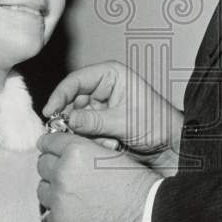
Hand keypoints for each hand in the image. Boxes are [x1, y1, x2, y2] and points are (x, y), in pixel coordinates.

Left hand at [36, 132, 155, 221]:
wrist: (148, 216)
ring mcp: (59, 200)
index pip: (48, 142)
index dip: (51, 145)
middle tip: (65, 174)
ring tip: (72, 195)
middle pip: (42, 164)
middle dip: (52, 167)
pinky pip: (48, 214)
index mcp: (76, 151)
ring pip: (43, 190)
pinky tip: (75, 213)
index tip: (50, 149)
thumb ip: (85, 151)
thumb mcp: (111, 155)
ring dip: (53, 190)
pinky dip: (58, 213)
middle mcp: (62, 173)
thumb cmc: (137, 185)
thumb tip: (68, 152)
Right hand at [43, 60, 182, 167]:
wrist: (170, 146)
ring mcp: (101, 107)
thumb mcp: (124, 121)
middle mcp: (103, 88)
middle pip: (71, 101)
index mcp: (111, 75)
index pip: (76, 80)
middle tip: (74, 135)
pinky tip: (111, 146)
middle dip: (74, 121)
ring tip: (108, 142)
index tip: (50, 112)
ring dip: (86, 134)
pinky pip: (84, 132)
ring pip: (76, 120)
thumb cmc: (157, 124)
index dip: (60, 95)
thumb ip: (93, 121)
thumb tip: (66, 119)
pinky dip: (92, 141)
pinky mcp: (100, 124)